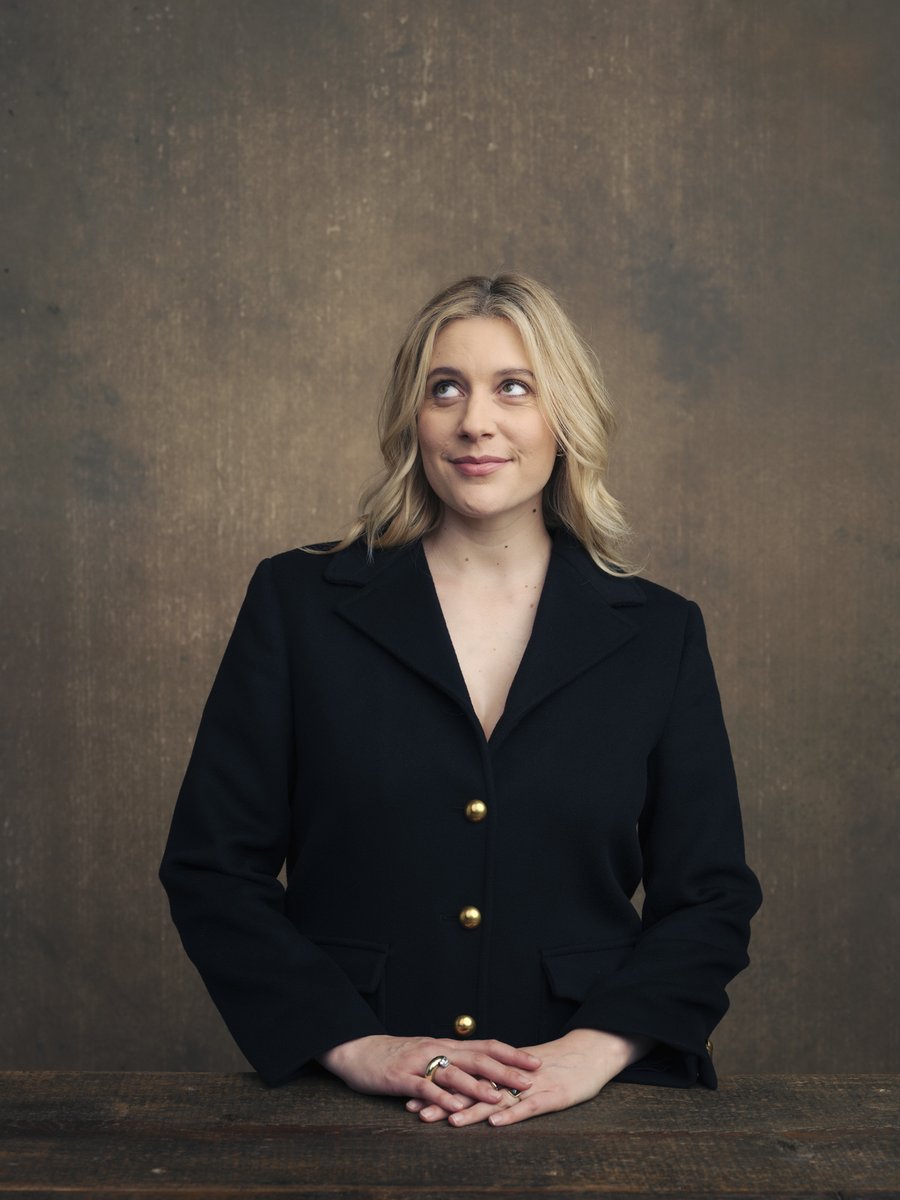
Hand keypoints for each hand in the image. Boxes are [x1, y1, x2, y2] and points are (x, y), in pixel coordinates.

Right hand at [318, 1034, 540, 1112]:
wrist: (356, 1050)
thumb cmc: (393, 1056)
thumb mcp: (427, 1054)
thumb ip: (450, 1061)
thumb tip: (479, 1070)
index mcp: (445, 1045)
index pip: (484, 1046)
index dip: (510, 1053)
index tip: (534, 1061)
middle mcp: (437, 1050)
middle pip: (476, 1058)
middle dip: (505, 1069)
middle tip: (530, 1078)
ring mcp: (419, 1063)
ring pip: (453, 1072)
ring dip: (478, 1085)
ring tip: (499, 1096)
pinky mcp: (400, 1077)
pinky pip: (424, 1087)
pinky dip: (441, 1097)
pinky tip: (455, 1107)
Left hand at [407, 1028, 655, 1125]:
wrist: (592, 1051)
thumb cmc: (559, 1064)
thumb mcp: (524, 1072)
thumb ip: (498, 1080)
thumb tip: (471, 1089)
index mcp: (502, 1070)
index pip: (464, 1079)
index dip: (439, 1089)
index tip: (413, 1097)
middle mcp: (511, 1076)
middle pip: (473, 1088)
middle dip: (445, 1100)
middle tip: (417, 1111)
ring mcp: (531, 1085)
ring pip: (497, 1098)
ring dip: (472, 1109)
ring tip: (448, 1120)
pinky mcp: (552, 1095)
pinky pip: (529, 1106)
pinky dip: (512, 1114)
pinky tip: (495, 1122)